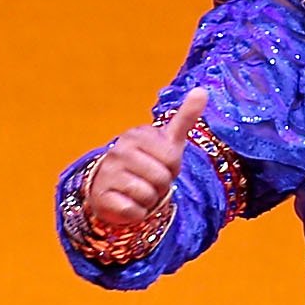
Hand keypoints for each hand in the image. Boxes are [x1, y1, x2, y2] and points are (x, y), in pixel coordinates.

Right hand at [84, 86, 207, 238]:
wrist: (111, 186)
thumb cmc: (146, 162)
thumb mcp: (167, 141)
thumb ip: (184, 117)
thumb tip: (203, 91)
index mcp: (136, 135)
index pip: (172, 158)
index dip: (171, 168)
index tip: (160, 165)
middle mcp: (119, 151)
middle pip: (161, 179)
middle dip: (161, 186)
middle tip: (149, 181)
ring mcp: (108, 174)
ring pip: (148, 196)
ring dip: (149, 201)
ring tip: (138, 192)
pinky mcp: (102, 197)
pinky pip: (133, 211)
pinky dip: (137, 213)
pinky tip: (128, 204)